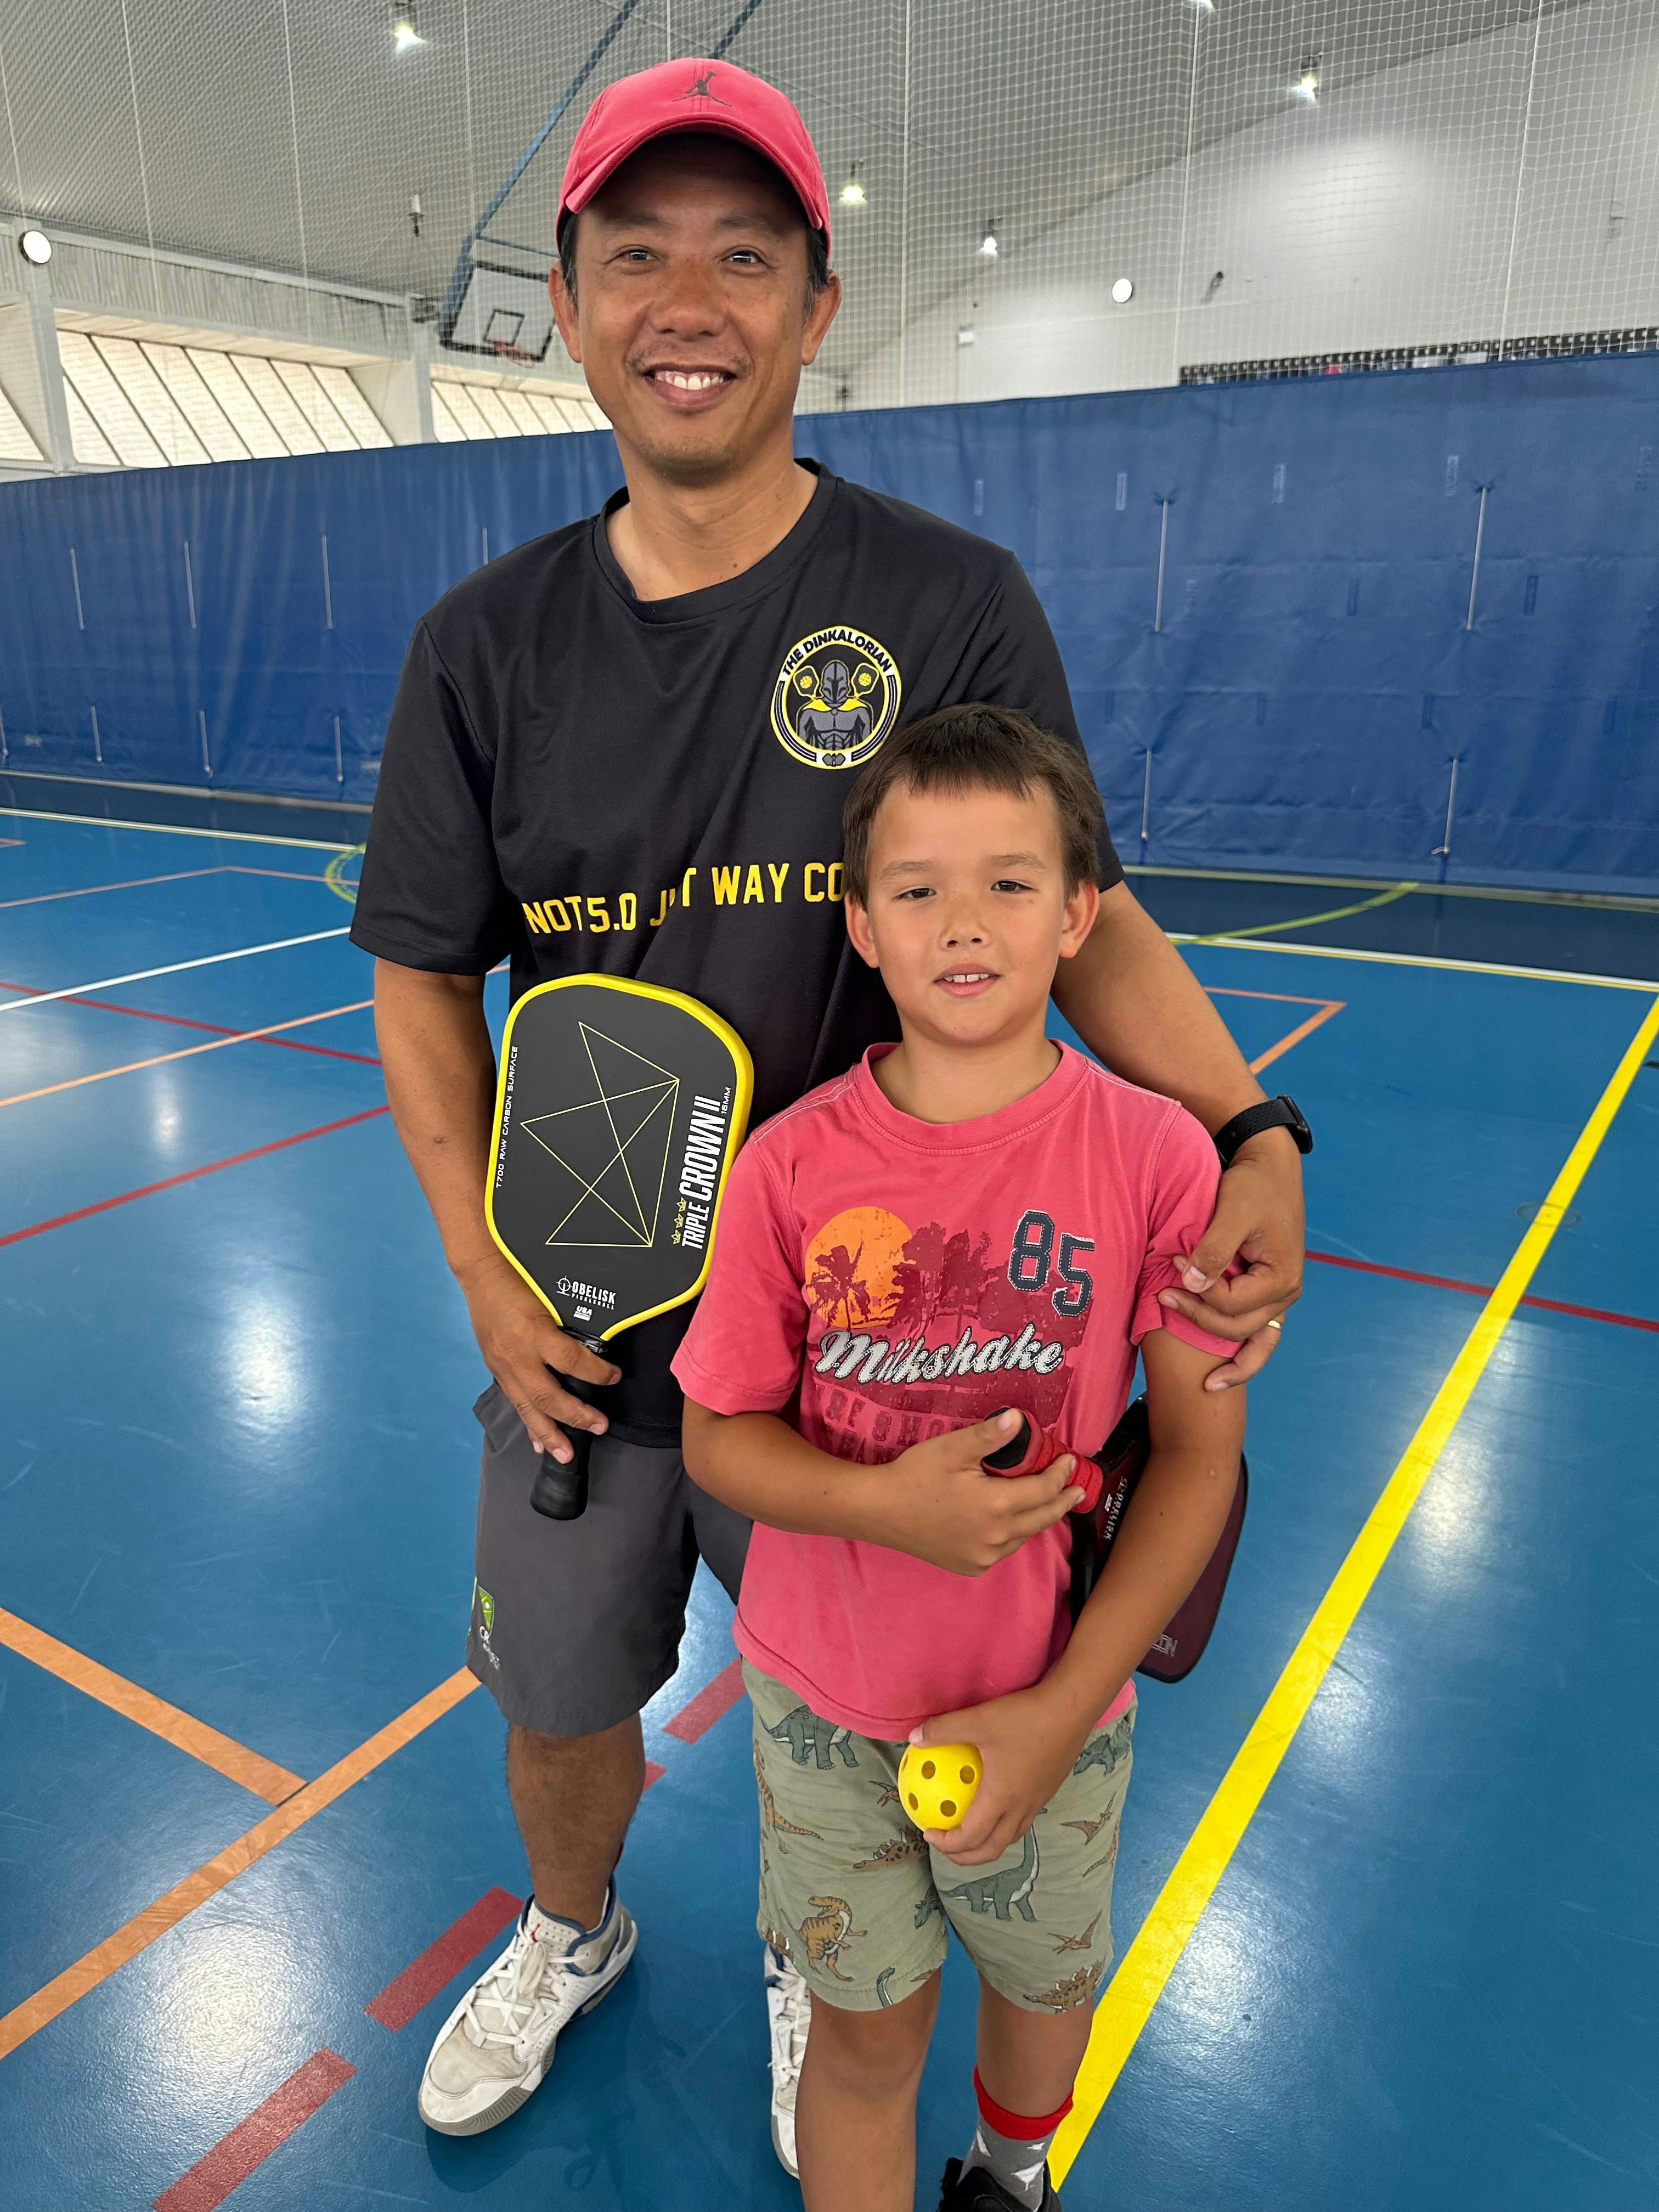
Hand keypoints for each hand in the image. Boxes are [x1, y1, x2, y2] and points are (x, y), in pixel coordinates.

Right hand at [457, 1254, 619, 1461]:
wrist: (481, 1272)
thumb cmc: (521, 1276)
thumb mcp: (549, 1295)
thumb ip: (568, 1322)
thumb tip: (597, 1345)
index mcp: (533, 1331)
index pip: (571, 1360)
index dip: (597, 1372)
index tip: (615, 1376)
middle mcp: (517, 1355)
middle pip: (548, 1395)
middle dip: (575, 1416)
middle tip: (600, 1427)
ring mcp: (503, 1366)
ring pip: (528, 1407)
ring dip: (549, 1432)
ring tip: (565, 1454)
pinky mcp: (496, 1370)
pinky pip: (514, 1402)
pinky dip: (528, 1423)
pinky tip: (538, 1442)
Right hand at [870, 1411, 1085, 1577]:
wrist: (879, 1511)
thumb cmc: (914, 1475)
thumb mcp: (952, 1448)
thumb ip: (990, 1436)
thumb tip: (1020, 1420)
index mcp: (997, 1506)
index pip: (1043, 1490)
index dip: (1061, 1474)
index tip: (1069, 1461)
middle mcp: (996, 1537)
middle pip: (1043, 1518)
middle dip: (1063, 1501)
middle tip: (1078, 1490)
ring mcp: (983, 1556)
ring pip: (1024, 1537)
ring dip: (1039, 1519)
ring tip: (1048, 1504)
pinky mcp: (970, 1566)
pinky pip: (1003, 1550)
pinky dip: (1014, 1535)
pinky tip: (1011, 1523)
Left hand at [912, 1685, 1089, 1866]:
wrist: (1071, 1709)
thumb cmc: (1024, 1717)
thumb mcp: (978, 1720)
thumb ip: (944, 1730)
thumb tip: (914, 1738)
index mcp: (1001, 1798)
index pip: (971, 1837)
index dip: (948, 1844)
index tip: (929, 1833)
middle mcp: (1021, 1807)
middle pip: (993, 1849)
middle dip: (967, 1857)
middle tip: (947, 1846)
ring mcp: (1038, 1800)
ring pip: (1011, 1836)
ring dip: (988, 1843)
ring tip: (970, 1832)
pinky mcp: (1049, 1788)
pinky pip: (1023, 1818)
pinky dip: (1004, 1823)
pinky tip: (996, 1799)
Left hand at [1157, 1128, 1304, 1390]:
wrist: (1270, 1166)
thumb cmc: (1254, 1185)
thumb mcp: (1232, 1210)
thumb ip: (1214, 1249)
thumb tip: (1191, 1283)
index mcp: (1282, 1278)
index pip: (1231, 1304)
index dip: (1197, 1292)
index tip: (1171, 1264)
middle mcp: (1286, 1294)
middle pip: (1238, 1329)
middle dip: (1198, 1318)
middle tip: (1162, 1297)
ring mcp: (1278, 1298)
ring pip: (1252, 1342)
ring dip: (1225, 1355)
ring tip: (1205, 1384)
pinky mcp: (1265, 1291)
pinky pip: (1256, 1335)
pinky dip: (1242, 1356)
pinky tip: (1221, 1375)